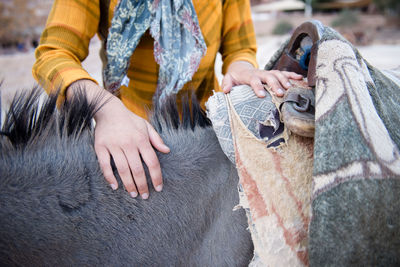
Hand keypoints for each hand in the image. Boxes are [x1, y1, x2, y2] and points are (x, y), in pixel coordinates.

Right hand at [67, 80, 169, 198]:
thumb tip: (167, 151)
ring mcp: (114, 146)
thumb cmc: (130, 120)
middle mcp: (128, 143)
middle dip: (142, 185)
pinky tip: (115, 186)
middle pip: (137, 170)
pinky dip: (110, 177)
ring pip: (122, 170)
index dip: (156, 177)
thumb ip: (156, 139)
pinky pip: (105, 166)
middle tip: (145, 196)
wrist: (108, 110)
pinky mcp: (100, 147)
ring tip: (133, 194)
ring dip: (128, 184)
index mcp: (141, 139)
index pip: (152, 162)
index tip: (158, 188)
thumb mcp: (146, 126)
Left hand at [222, 61, 302, 96]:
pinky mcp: (273, 73)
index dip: (257, 87)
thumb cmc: (235, 76)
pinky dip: (292, 75)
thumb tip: (225, 90)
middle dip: (275, 85)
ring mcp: (268, 72)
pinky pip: (284, 73)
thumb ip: (226, 83)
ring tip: (290, 88)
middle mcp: (260, 73)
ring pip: (278, 74)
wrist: (241, 68)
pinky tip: (301, 78)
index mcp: (250, 76)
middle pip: (269, 77)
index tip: (261, 95)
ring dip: (285, 80)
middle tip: (280, 93)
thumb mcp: (228, 78)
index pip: (254, 81)